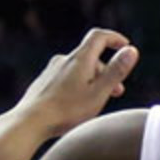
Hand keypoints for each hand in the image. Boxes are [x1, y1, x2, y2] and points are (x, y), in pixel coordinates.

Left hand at [7, 28, 139, 139]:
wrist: (27, 124)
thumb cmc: (66, 110)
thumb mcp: (99, 92)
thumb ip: (117, 71)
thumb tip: (132, 50)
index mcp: (80, 59)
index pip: (99, 36)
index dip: (115, 38)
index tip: (126, 46)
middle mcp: (64, 60)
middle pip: (91, 57)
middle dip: (107, 71)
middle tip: (117, 91)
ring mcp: (51, 72)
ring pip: (78, 69)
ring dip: (92, 80)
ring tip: (97, 101)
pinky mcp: (42, 83)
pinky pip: (65, 78)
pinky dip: (77, 85)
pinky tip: (76, 105)